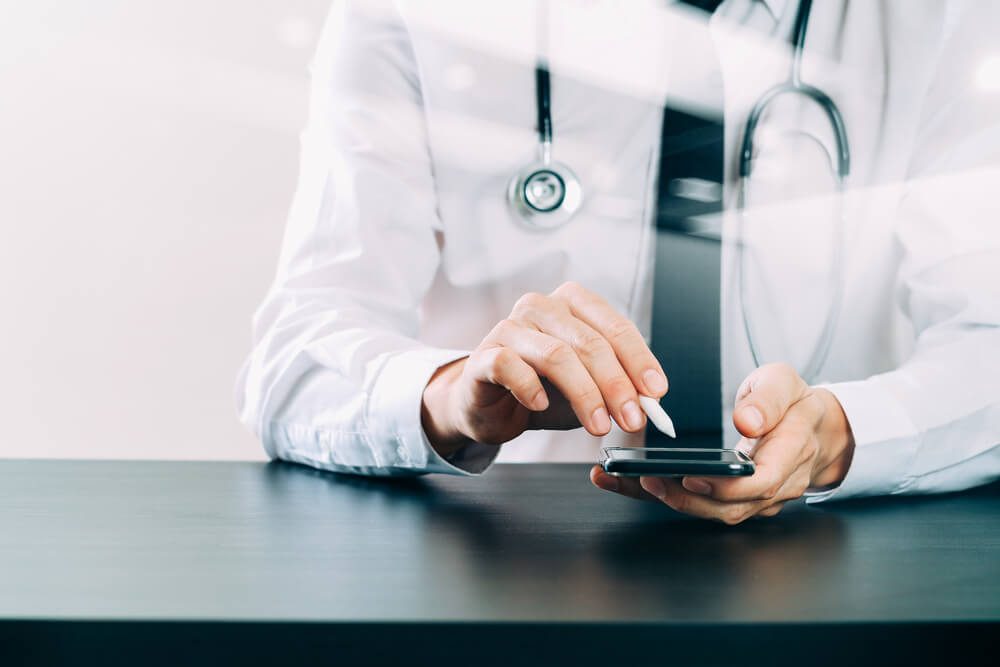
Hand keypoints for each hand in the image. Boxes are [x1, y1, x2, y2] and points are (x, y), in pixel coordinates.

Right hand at [421, 282, 667, 455]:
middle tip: (632, 419)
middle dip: (616, 385)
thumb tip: (650, 402)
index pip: (614, 326)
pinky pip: (510, 366)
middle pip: (589, 343)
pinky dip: (531, 388)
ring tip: (598, 425)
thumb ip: (618, 389)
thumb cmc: (542, 390)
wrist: (489, 407)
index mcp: (572, 304)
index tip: (656, 393)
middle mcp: (541, 306)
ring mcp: (510, 327)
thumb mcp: (588, 389)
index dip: (639, 360)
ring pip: (556, 355)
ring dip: (584, 394)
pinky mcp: (484, 354)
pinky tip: (541, 405)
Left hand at [590, 362, 854, 523]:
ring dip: (669, 501)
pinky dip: (665, 496)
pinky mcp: (735, 500)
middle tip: (647, 480)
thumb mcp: (786, 383)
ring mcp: (756, 499)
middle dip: (686, 499)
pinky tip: (628, 483)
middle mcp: (775, 485)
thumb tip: (748, 421)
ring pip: (713, 512)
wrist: (813, 428)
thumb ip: (768, 399)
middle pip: (731, 507)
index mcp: (791, 453)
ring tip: (626, 481)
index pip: (761, 482)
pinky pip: (702, 504)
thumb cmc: (794, 403)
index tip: (692, 477)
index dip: (725, 486)